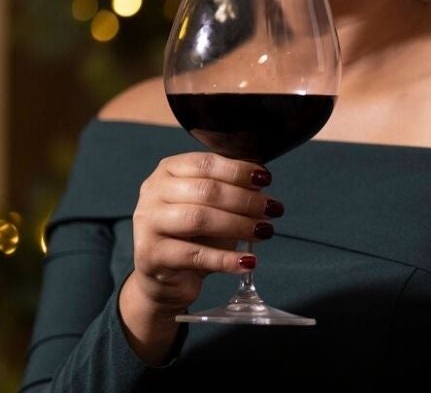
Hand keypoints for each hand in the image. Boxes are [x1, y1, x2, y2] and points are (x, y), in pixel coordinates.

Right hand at [118, 152, 280, 362]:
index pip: (206, 163)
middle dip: (246, 200)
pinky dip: (226, 259)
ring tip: (265, 232)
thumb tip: (261, 178)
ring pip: (199, 219)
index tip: (266, 179)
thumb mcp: (210, 204)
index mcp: (168, 171)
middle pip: (206, 190)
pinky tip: (248, 261)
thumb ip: (230, 187)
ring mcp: (148, 223)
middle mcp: (153, 193)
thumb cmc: (192, 234)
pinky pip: (195, 256)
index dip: (239, 171)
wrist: (164, 276)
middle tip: (273, 210)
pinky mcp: (151, 255)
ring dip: (239, 225)